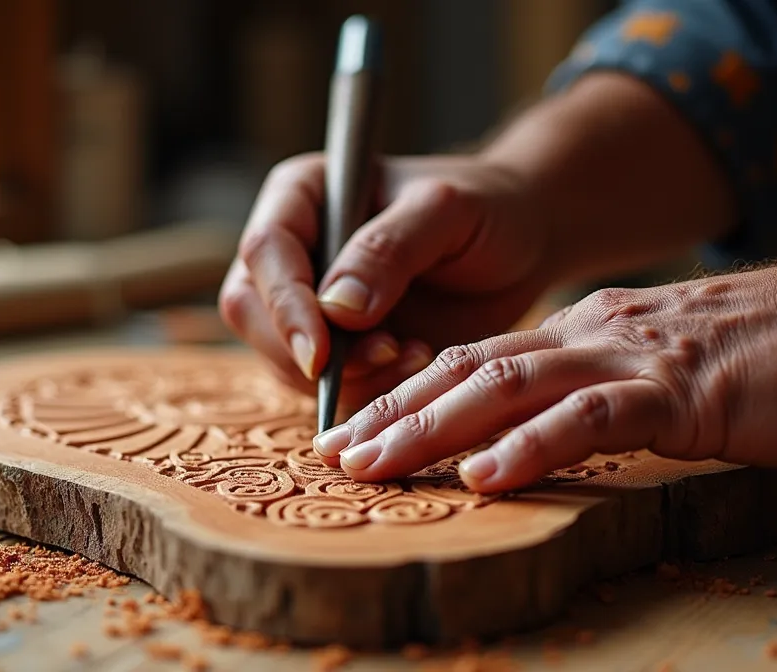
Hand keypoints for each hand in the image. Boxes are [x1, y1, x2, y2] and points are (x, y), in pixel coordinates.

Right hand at [219, 153, 555, 413]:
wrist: (523, 243)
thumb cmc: (486, 208)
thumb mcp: (445, 211)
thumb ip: (388, 249)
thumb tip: (334, 308)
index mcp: (303, 196)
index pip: (265, 250)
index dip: (284, 305)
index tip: (320, 353)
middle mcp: (294, 251)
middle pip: (253, 311)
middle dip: (308, 351)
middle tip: (384, 356)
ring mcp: (310, 305)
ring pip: (284, 359)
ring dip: (343, 376)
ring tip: (415, 354)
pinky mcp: (339, 349)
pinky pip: (328, 387)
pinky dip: (367, 391)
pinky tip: (419, 364)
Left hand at [311, 251, 776, 491]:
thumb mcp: (671, 372)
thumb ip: (611, 391)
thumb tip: (556, 429)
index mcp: (592, 332)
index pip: (479, 359)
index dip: (411, 395)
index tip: (357, 431)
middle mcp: (598, 334)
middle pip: (473, 369)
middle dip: (397, 412)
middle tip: (336, 454)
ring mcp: (638, 357)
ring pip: (512, 385)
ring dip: (436, 426)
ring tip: (377, 463)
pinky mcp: (685, 389)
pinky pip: (595, 416)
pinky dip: (535, 444)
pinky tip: (488, 473)